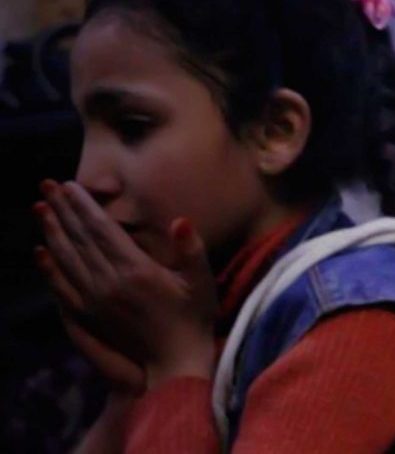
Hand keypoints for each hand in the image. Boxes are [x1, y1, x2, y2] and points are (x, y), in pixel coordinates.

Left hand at [35, 179, 218, 388]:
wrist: (175, 362)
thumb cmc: (194, 318)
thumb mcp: (203, 282)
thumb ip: (192, 250)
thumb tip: (180, 221)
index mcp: (137, 270)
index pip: (102, 230)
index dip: (84, 206)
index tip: (69, 185)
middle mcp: (110, 283)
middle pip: (79, 239)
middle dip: (62, 210)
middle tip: (47, 185)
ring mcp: (96, 301)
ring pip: (67, 259)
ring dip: (51, 232)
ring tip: (40, 208)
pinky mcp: (90, 316)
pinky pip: (62, 287)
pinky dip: (49, 268)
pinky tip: (41, 253)